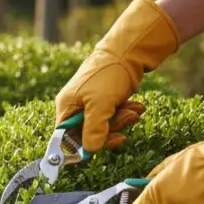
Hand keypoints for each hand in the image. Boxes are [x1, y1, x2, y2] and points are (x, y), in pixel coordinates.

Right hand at [56, 0, 180, 153]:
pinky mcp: (105, 100)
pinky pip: (113, 115)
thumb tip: (89, 151)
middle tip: (128, 119)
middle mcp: (76, 107)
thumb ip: (93, 130)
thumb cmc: (108, 75)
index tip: (102, 145)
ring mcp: (90, 104)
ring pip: (104, 125)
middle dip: (111, 128)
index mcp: (67, 108)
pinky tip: (137, 107)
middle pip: (89, 133)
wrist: (127, 52)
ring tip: (135, 110)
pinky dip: (126, 113)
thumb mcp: (100, 105)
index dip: (84, 144)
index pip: (68, 137)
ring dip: (122, 121)